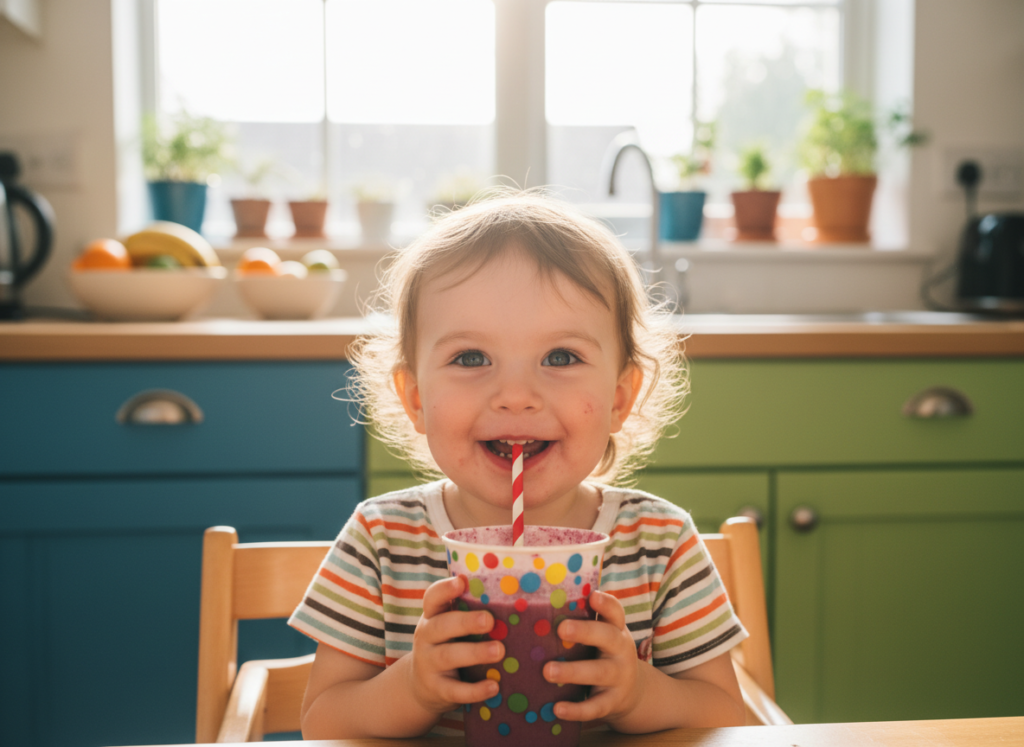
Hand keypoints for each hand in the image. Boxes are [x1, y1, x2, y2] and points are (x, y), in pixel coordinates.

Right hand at [407, 575, 505, 714]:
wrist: (421, 687)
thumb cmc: (447, 645)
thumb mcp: (449, 626)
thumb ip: (469, 611)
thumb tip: (512, 595)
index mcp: (432, 616)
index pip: (432, 598)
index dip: (444, 589)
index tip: (461, 582)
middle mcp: (426, 637)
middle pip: (441, 626)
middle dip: (465, 622)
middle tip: (489, 620)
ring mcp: (428, 664)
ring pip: (449, 656)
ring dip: (475, 653)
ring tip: (499, 651)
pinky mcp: (437, 689)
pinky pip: (455, 690)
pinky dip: (475, 690)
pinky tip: (494, 687)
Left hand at [543, 591, 642, 724]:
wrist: (632, 692)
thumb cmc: (603, 654)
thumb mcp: (601, 636)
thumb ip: (581, 622)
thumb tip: (537, 606)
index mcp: (615, 629)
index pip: (615, 612)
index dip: (606, 604)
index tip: (593, 597)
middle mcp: (620, 650)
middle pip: (607, 637)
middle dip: (585, 632)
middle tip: (561, 629)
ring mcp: (619, 677)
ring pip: (599, 673)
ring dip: (573, 672)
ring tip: (548, 671)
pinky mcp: (612, 702)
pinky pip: (595, 707)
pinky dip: (577, 710)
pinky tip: (558, 709)